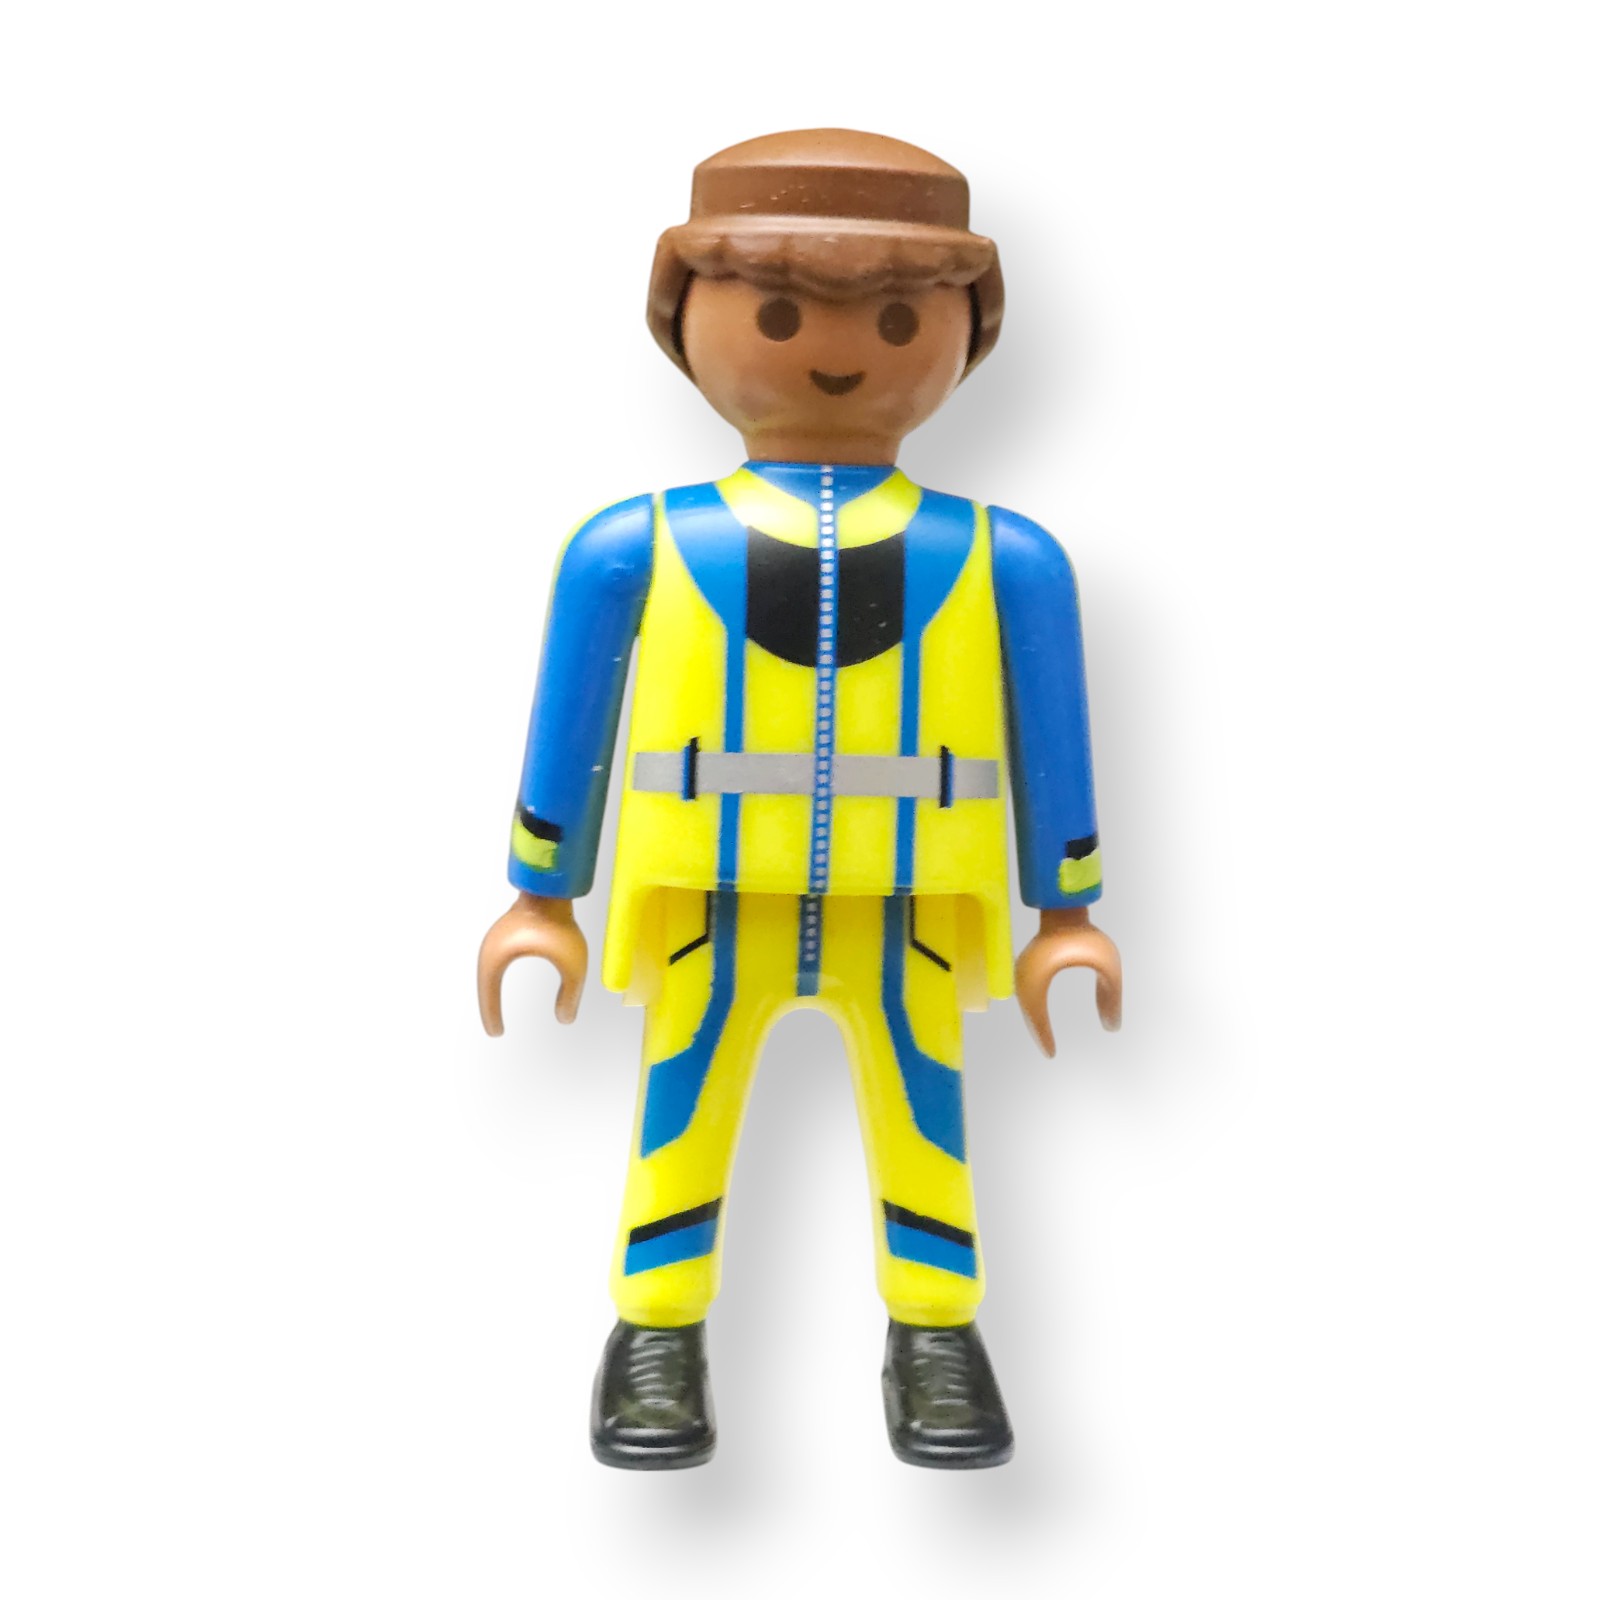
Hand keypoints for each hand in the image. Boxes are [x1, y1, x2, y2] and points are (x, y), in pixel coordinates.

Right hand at [477, 893, 587, 1034]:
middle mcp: (490, 947)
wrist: (552, 886)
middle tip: (494, 1029)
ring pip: (488, 972)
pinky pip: (497, 960)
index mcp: (497, 957)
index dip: (491, 1016)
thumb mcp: (573, 964)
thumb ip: (571, 993)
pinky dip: (497, 975)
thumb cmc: (561, 922)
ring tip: (495, 1012)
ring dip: (491, 991)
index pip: (488, 995)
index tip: (496, 1034)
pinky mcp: (506, 931)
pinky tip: (504, 980)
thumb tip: (566, 1020)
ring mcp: (496, 937)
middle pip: (484, 985)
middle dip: (488, 1007)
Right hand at [1013, 906, 1121, 1056]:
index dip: (1043, 1036)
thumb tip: (1113, 1027)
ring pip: (1025, 1003)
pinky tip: (1041, 1018)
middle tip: (1050, 1052)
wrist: (1065, 909)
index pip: (1036, 1015)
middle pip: (1027, 1011)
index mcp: (1039, 974)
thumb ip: (1112, 996)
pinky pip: (1027, 993)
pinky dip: (1033, 1009)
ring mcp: (1021, 966)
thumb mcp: (1107, 966)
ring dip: (1034, 1021)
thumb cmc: (1086, 935)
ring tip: (1045, 1039)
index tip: (1052, 1053)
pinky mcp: (1026, 962)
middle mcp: (1023, 973)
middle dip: (1037, 1032)